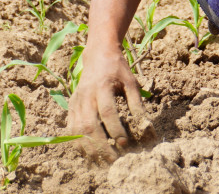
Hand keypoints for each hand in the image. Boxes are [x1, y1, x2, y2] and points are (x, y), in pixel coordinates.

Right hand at [67, 43, 148, 163]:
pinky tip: (88, 155)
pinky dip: (78, 144)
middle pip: (89, 125)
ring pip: (77, 130)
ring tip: (102, 163)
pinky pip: (71, 128)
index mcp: (102, 86)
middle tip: (115, 161)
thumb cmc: (117, 69)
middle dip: (101, 146)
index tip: (126, 144)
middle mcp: (86, 95)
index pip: (108, 112)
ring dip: (88, 149)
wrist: (98, 54)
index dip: (116, 130)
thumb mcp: (131, 83)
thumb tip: (147, 129)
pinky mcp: (71, 106)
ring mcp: (76, 102)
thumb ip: (137, 105)